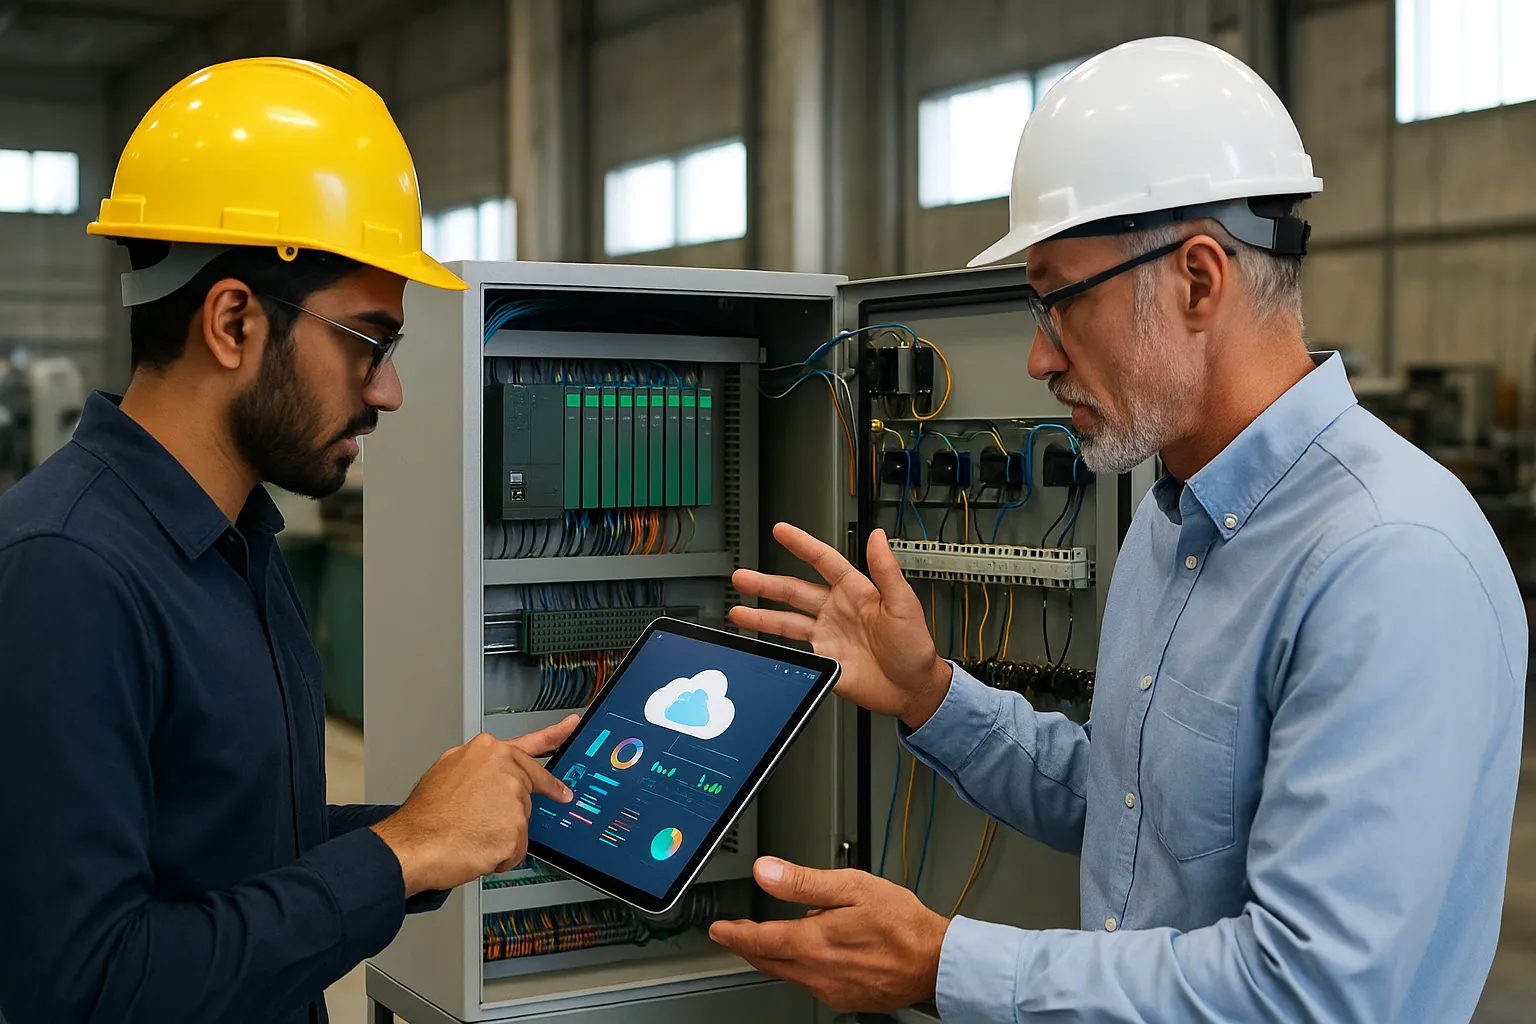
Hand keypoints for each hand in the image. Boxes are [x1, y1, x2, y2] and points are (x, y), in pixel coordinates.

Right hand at [370, 716, 578, 896]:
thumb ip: (479, 770)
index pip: (532, 743)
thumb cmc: (425, 817)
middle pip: (525, 792)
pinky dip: (499, 856)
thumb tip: (491, 780)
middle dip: (510, 810)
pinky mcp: (515, 828)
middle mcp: (503, 768)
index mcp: (486, 750)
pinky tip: (475, 849)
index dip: (555, 738)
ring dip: (499, 835)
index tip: (572, 726)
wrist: (412, 846)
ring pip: (519, 822)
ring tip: (468, 833)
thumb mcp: (448, 773)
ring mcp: (512, 797)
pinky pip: (515, 849)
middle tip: (486, 823)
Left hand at [710, 857, 949, 1012]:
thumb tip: (766, 871)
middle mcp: (817, 972)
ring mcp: (830, 990)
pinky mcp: (843, 999)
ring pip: (787, 973)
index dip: (733, 934)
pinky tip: (814, 952)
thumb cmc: (902, 924)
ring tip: (775, 935)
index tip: (718, 928)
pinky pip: (809, 983)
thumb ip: (804, 881)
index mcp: (815, 943)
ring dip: (774, 956)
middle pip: (767, 961)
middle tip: (736, 932)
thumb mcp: (853, 887)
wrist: (936, 962)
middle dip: (748, 946)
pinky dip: (800, 967)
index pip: (758, 941)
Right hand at [729, 522, 952, 727]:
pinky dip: (774, 648)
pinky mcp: (825, 661)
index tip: (781, 531)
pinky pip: (794, 652)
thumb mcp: (904, 605)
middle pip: (794, 591)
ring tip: (738, 609)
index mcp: (855, 592)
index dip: (801, 544)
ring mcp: (828, 636)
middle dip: (766, 583)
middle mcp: (836, 611)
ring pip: (786, 621)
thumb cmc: (916, 647)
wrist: (914, 689)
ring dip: (761, 615)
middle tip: (742, 576)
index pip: (823, 561)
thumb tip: (878, 536)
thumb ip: (886, 571)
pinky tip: (759, 643)